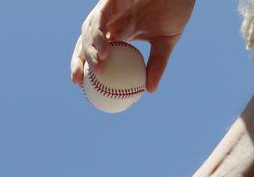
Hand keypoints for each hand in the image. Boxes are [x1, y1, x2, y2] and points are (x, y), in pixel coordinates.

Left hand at [70, 0, 195, 92]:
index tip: (87, 90)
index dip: (88, 70)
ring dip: (89, 51)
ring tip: (96, 71)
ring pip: (89, 31)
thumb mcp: (167, 40)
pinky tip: (102, 53)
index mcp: (120, 32)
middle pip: (85, 42)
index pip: (97, 53)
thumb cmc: (176, 7)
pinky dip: (98, 36)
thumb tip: (150, 91)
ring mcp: (110, 9)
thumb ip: (157, 63)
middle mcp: (111, 21)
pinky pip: (100, 18)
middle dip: (77, 61)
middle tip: (78, 83)